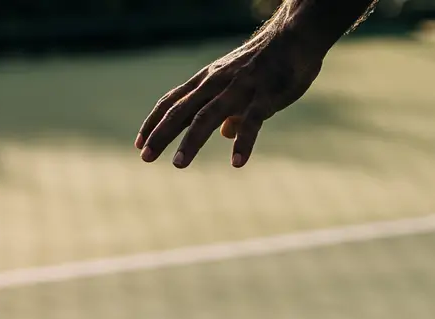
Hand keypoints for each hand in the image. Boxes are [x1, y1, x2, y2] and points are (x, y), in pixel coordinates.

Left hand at [135, 16, 324, 168]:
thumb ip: (232, 110)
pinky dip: (244, 143)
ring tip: (178, 165)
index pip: (173, 102)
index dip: (155, 122)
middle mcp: (217, 83)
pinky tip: (237, 163)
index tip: (140, 144)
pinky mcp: (266, 96)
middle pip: (182, 111)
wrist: (294, 37)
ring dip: (191, 141)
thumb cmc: (269, 62)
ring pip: (208, 116)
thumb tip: (225, 134)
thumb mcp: (242, 84)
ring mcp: (241, 89)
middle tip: (145, 158)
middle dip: (161, 134)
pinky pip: (252, 122)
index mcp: (209, 79)